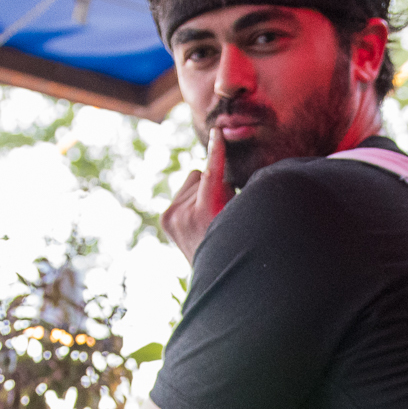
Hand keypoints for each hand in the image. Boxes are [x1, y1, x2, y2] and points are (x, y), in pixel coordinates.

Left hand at [159, 128, 230, 263]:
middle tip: (223, 210)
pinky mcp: (166, 219)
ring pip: (193, 182)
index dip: (216, 151)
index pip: (211, 174)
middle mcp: (182, 215)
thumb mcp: (241, 216)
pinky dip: (195, 198)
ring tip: (212, 218)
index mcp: (203, 214)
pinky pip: (184, 192)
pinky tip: (200, 218)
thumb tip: (226, 172)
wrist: (218, 276)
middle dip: (215, 185)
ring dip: (204, 192)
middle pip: (202, 175)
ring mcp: (171, 217)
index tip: (216, 132)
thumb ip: (233, 193)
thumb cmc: (236, 243)